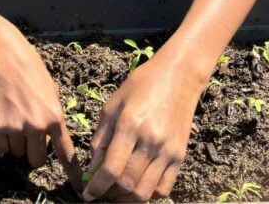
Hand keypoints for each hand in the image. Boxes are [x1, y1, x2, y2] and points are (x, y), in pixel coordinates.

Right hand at [0, 20, 82, 189]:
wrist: (1, 54)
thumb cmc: (28, 67)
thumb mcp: (50, 90)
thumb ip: (52, 115)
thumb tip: (50, 135)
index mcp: (55, 117)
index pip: (65, 153)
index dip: (72, 173)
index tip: (79, 188)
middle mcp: (37, 126)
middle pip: (37, 160)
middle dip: (33, 152)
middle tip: (28, 135)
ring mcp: (16, 127)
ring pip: (17, 152)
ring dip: (16, 142)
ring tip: (13, 116)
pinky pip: (2, 147)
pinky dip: (2, 138)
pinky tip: (2, 117)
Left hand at [83, 57, 202, 201]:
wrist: (178, 77)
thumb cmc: (140, 86)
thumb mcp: (112, 105)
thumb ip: (101, 138)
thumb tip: (92, 167)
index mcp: (129, 125)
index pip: (111, 169)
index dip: (97, 186)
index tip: (87, 194)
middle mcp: (151, 141)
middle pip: (128, 184)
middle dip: (109, 194)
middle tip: (100, 192)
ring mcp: (168, 151)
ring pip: (146, 192)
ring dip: (127, 198)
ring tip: (115, 192)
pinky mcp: (180, 157)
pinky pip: (164, 189)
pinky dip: (148, 194)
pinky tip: (136, 185)